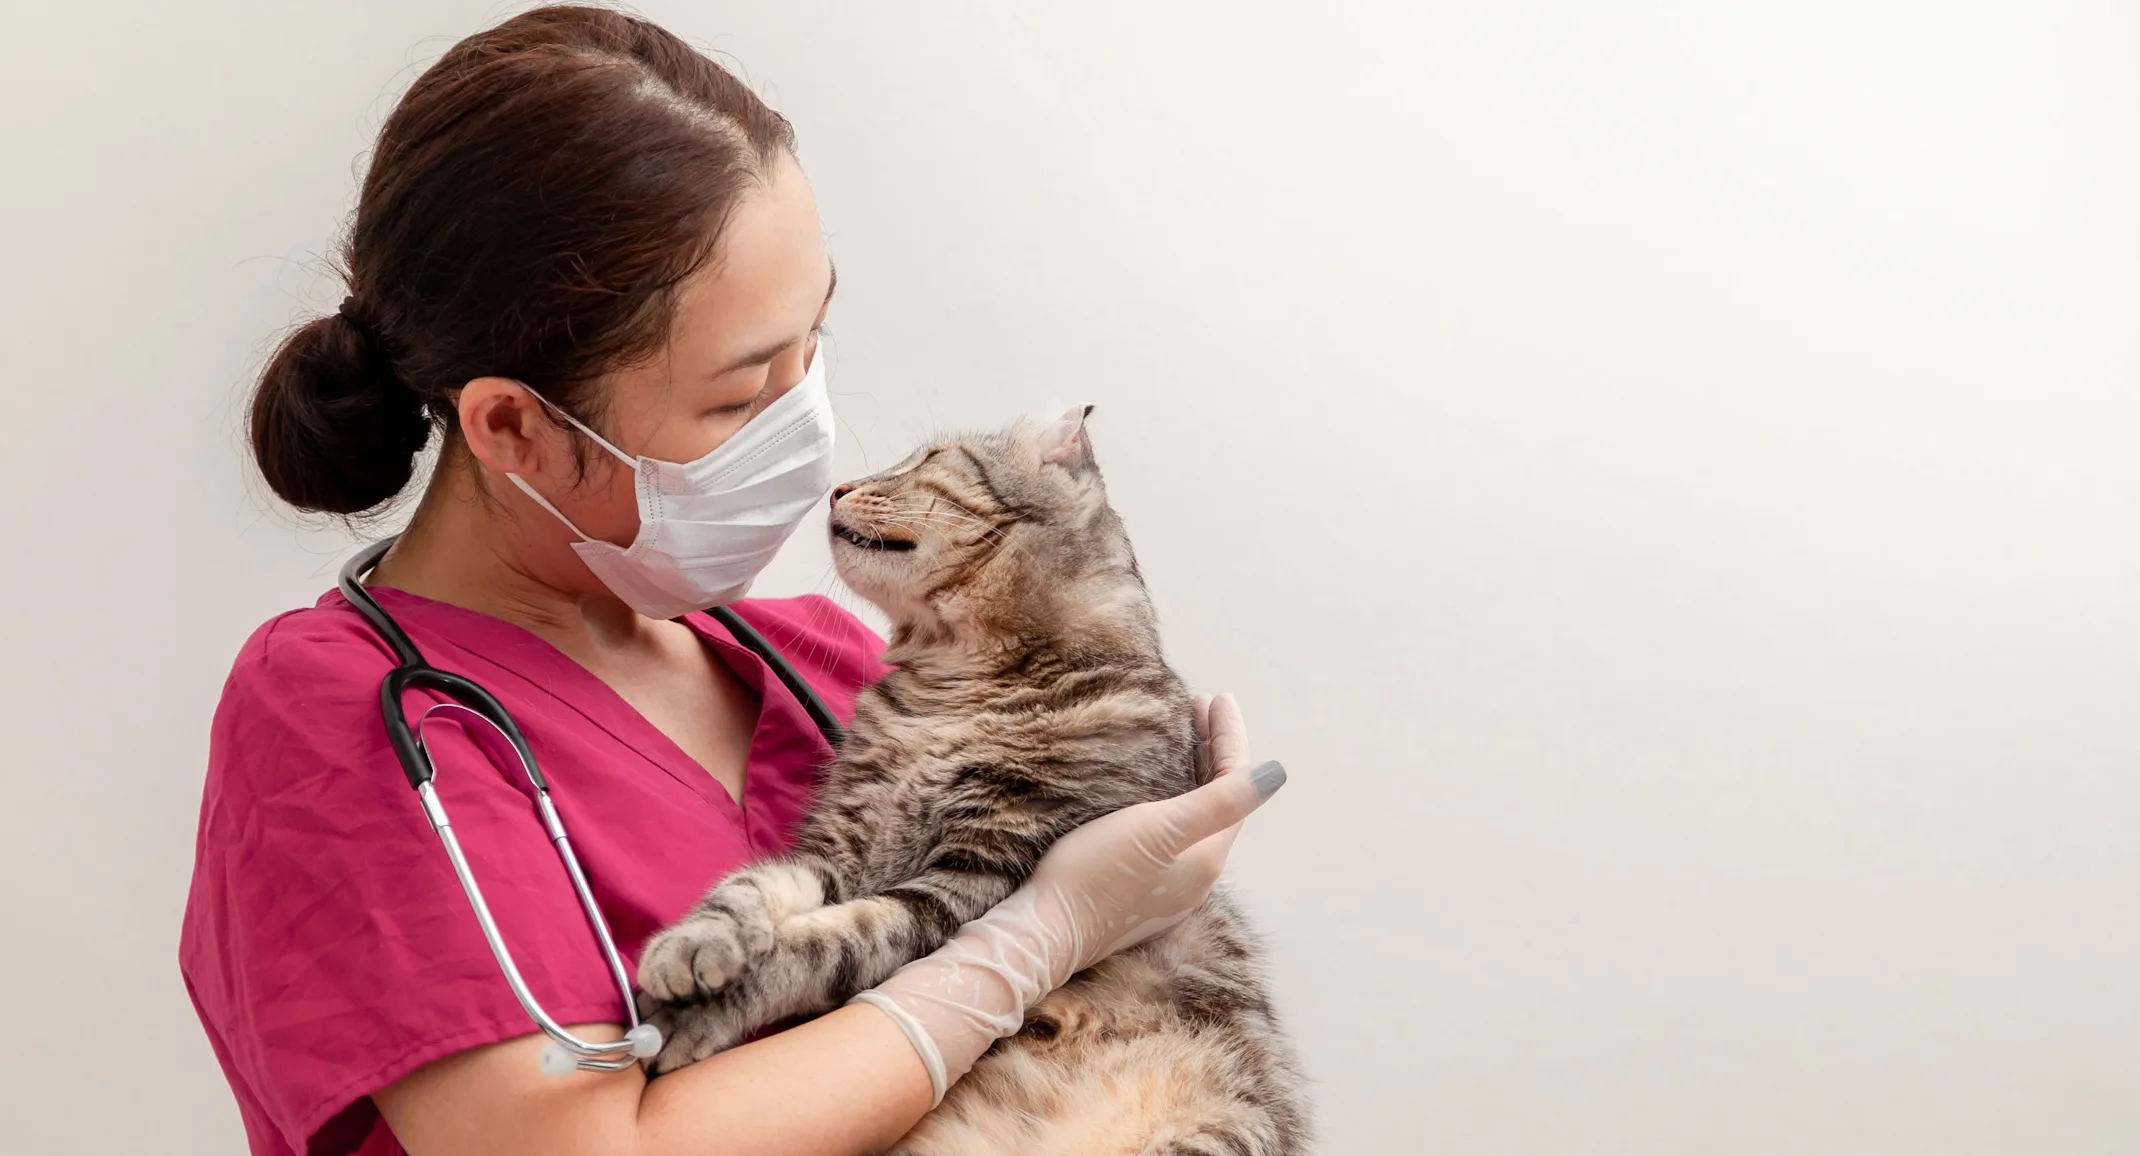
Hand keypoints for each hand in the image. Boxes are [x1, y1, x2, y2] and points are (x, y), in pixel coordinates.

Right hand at [848, 693, 1284, 1101]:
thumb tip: (1278, 774)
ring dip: (1193, 772)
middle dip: (1213, 750)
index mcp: (1208, 857)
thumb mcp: (1160, 829)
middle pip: (1220, 799)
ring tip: (1180, 735)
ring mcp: (1170, 886)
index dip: (1230, 737)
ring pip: (1196, 815)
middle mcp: (1197, 874)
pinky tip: (1152, 787)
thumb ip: (1220, 802)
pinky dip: (1173, 796)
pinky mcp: (1141, 889)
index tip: (1217, 695)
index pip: (1236, 785)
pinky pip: (1172, 832)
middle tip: (1198, 704)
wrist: (1045, 932)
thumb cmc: (1097, 875)